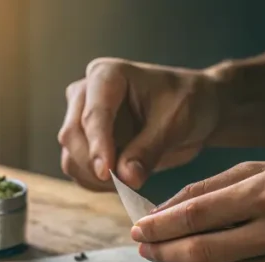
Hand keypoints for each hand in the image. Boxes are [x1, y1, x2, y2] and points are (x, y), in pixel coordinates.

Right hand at [57, 58, 220, 190]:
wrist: (193, 109)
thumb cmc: (186, 102)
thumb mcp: (176, 123)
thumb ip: (148, 150)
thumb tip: (125, 178)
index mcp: (107, 75)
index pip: (93, 114)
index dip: (97, 146)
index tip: (106, 173)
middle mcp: (85, 93)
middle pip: (72, 135)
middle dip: (95, 164)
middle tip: (126, 183)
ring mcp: (80, 118)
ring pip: (70, 157)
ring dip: (94, 178)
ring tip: (130, 179)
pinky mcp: (83, 143)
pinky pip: (77, 169)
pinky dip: (96, 183)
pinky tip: (123, 181)